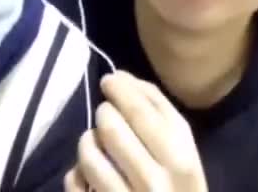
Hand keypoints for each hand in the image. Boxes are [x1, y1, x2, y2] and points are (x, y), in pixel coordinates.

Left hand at [64, 71, 207, 191]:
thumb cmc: (178, 187)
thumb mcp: (183, 150)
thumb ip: (158, 110)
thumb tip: (121, 76)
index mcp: (181, 159)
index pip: (140, 109)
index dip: (119, 88)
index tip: (109, 81)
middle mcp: (155, 181)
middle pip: (110, 124)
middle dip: (104, 111)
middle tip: (107, 113)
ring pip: (88, 150)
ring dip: (89, 141)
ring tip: (100, 146)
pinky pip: (74, 180)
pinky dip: (77, 172)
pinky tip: (91, 176)